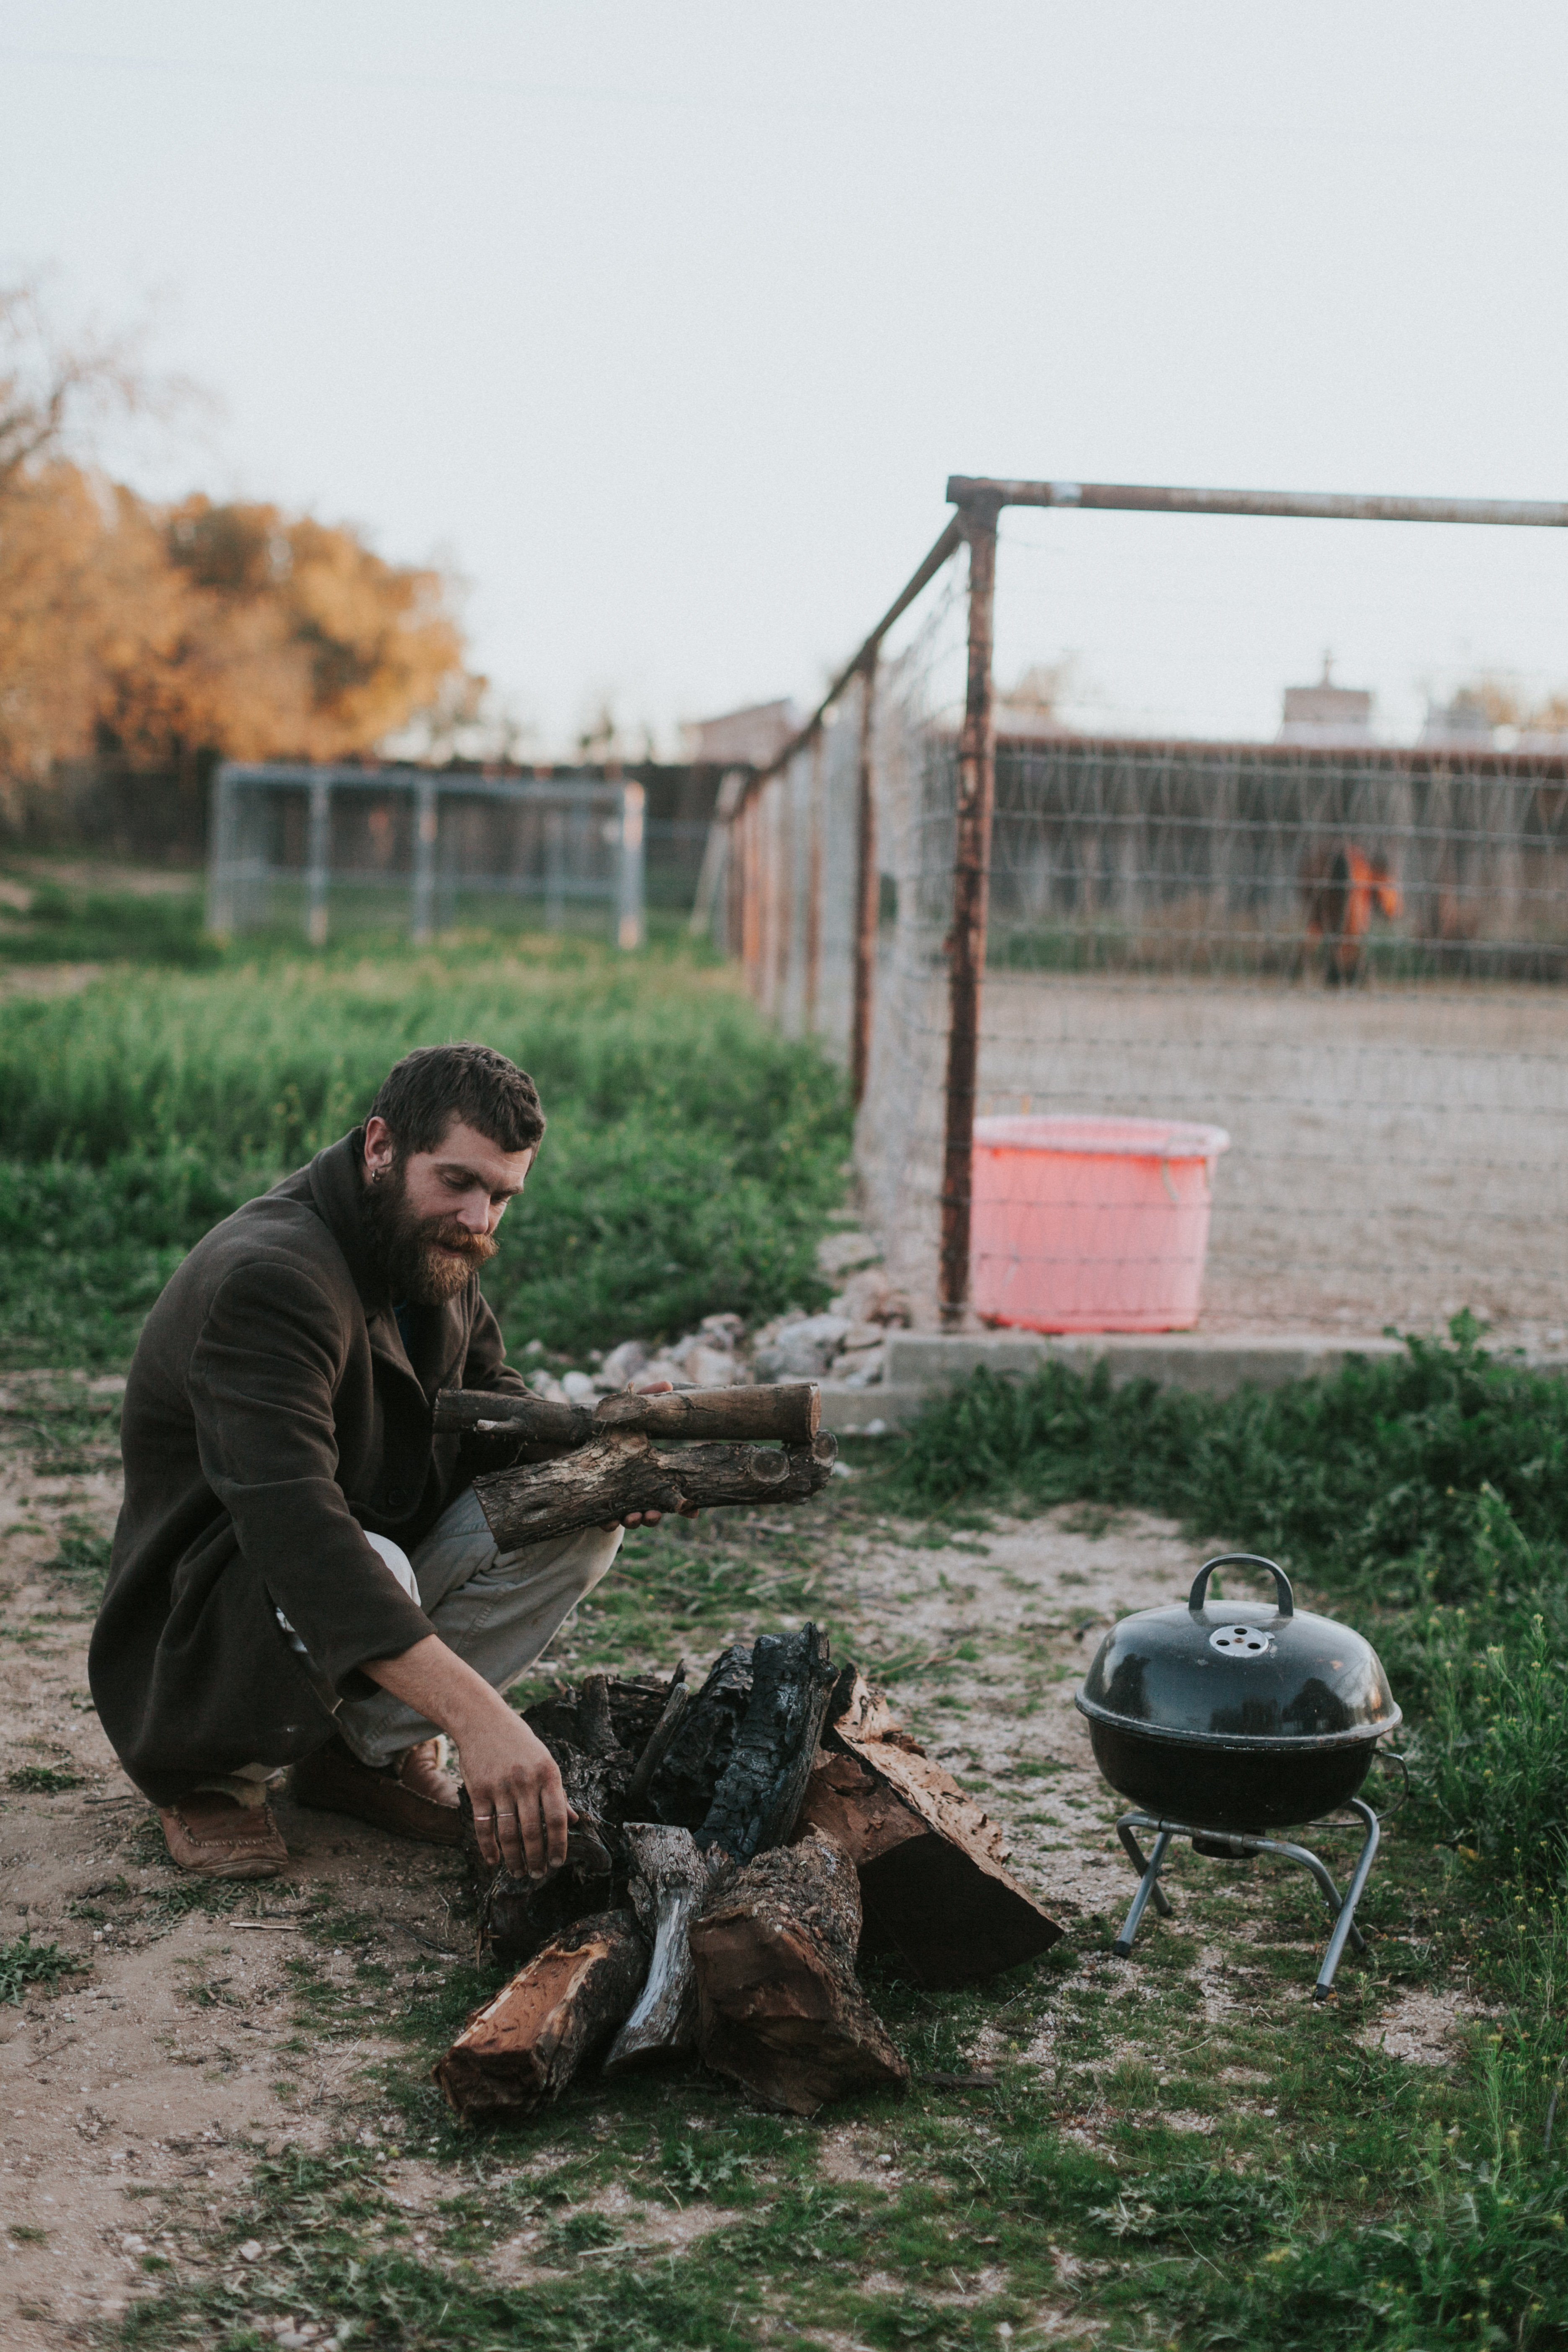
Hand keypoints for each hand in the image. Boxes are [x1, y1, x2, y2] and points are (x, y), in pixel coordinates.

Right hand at [359, 1632, 573, 1879]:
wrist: (483, 1721)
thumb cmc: (520, 1744)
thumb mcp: (546, 1762)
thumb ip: (558, 1793)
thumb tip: (575, 1821)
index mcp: (548, 1774)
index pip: (558, 1817)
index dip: (559, 1844)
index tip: (558, 1863)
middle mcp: (526, 1781)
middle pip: (533, 1830)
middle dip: (536, 1858)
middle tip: (537, 1875)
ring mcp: (500, 1786)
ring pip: (509, 1833)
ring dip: (514, 1858)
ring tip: (518, 1872)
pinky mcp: (478, 1790)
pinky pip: (484, 1826)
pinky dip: (488, 1848)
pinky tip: (493, 1862)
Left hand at [607, 1375, 702, 1529]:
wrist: (566, 1436)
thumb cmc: (606, 1424)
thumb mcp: (627, 1411)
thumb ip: (646, 1398)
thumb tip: (667, 1383)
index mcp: (649, 1470)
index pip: (671, 1489)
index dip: (685, 1503)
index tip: (694, 1510)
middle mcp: (635, 1487)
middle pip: (652, 1508)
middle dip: (656, 1515)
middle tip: (656, 1514)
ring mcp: (616, 1496)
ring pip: (630, 1516)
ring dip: (635, 1520)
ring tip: (635, 1517)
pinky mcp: (594, 1501)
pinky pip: (602, 1518)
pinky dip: (607, 1521)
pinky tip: (610, 1519)